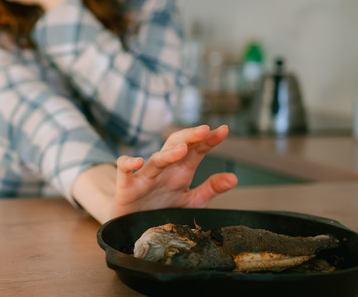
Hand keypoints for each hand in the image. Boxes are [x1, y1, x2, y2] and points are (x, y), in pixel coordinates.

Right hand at [111, 125, 237, 218]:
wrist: (133, 227)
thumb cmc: (164, 210)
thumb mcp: (192, 202)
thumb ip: (211, 189)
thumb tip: (234, 178)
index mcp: (181, 171)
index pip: (197, 150)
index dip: (209, 140)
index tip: (224, 130)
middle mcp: (164, 169)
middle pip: (176, 145)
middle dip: (190, 136)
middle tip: (205, 130)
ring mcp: (145, 176)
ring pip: (155, 160)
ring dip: (168, 154)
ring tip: (183, 149)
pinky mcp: (126, 186)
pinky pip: (124, 169)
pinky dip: (128, 163)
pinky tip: (138, 162)